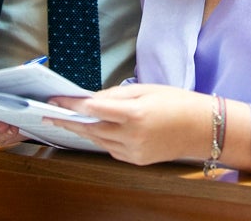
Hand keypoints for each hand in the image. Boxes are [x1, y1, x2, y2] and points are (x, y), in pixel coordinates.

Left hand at [49, 84, 210, 165]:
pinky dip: (101, 139)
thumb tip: (92, 98)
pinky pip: (111, 149)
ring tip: (65, 121)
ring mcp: (133, 152)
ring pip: (99, 140)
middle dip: (69, 120)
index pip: (94, 108)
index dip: (72, 104)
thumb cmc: (176, 102)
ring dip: (82, 130)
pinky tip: (94, 130)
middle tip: (49, 114)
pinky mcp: (136, 160)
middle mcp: (132, 136)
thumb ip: (117, 94)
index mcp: (134, 114)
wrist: (201, 128)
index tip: (56, 99)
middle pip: (91, 128)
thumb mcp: (146, 89)